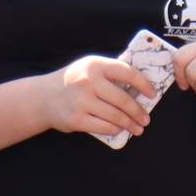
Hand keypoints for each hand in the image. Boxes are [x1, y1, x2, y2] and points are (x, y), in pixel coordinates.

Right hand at [37, 55, 157, 141]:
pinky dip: (115, 129)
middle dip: (138, 112)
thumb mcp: (88, 68)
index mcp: (94, 65)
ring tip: (137, 128)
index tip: (152, 94)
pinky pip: (104, 127)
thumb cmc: (73, 82)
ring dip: (130, 124)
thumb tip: (141, 85)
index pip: (127, 73)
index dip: (143, 85)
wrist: (43, 97)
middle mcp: (88, 82)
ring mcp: (81, 101)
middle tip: (146, 119)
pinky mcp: (76, 119)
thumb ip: (110, 72)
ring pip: (116, 116)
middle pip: (123, 99)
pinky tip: (119, 130)